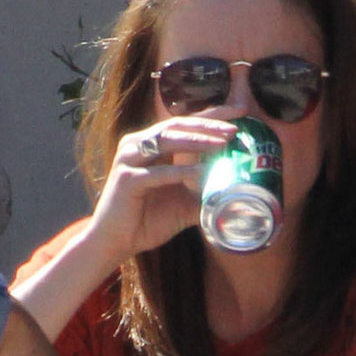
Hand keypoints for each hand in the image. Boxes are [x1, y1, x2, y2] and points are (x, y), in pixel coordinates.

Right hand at [85, 116, 240, 259]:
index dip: (212, 116)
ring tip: (224, 144)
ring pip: (167, 141)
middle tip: (235, 129)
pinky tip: (204, 172)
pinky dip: (182, 171)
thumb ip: (205, 191)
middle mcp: (137, 144)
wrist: (115, 243)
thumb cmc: (146, 221)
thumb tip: (238, 189)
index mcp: (149, 144)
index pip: (184, 123)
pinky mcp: (127, 179)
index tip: (239, 113)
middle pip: (177, 125)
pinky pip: (159, 172)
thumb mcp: (184, 203)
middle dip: (208, 125)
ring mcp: (129, 159)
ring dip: (198, 141)